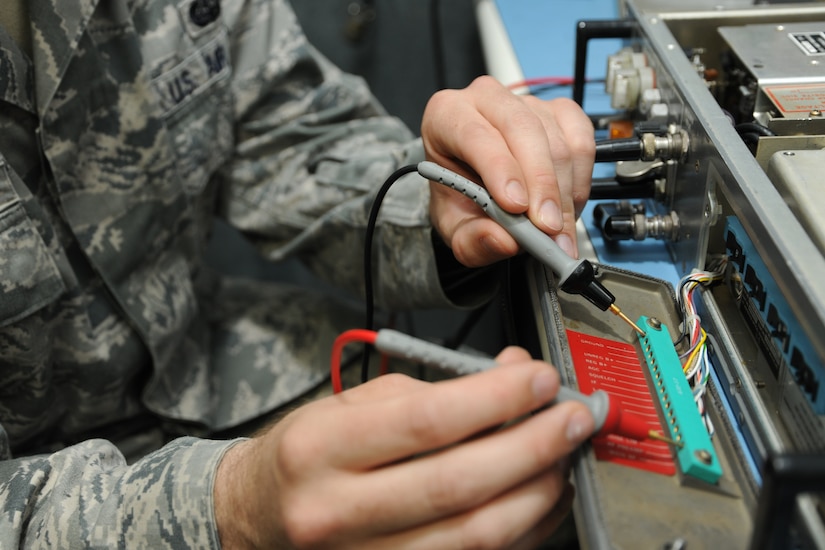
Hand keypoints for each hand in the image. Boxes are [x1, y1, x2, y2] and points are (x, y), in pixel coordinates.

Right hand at [215, 346, 594, 548]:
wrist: (259, 517)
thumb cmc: (308, 455)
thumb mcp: (351, 405)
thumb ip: (431, 392)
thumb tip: (511, 378)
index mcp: (320, 450)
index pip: (425, 422)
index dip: (495, 398)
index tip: (540, 379)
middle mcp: (338, 511)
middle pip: (458, 483)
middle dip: (532, 445)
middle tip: (574, 416)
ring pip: (475, 534)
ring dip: (537, 492)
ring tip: (566, 454)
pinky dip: (522, 530)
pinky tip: (541, 496)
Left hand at [422, 76, 594, 266]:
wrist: (477, 191)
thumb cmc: (461, 198)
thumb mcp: (454, 228)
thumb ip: (472, 239)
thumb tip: (502, 240)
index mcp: (447, 115)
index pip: (476, 135)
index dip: (500, 169)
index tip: (516, 206)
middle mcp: (487, 101)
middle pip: (523, 130)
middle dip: (541, 184)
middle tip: (546, 227)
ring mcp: (528, 104)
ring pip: (557, 140)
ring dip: (563, 192)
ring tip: (556, 230)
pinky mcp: (561, 113)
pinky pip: (582, 141)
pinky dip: (580, 180)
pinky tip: (566, 206)